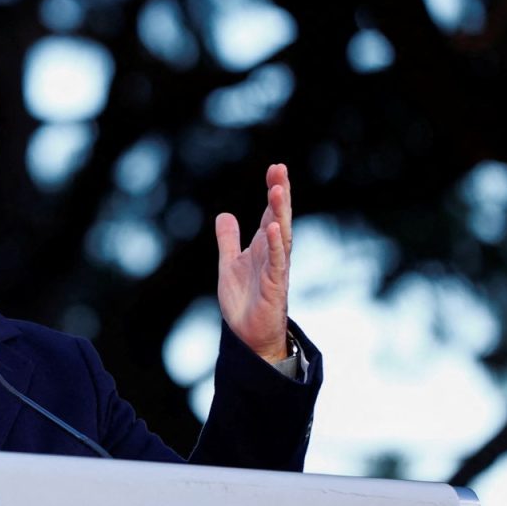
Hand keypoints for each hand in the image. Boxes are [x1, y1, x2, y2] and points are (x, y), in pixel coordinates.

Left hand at [214, 163, 292, 364]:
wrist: (248, 337)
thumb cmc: (244, 301)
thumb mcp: (228, 264)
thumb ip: (228, 240)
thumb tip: (224, 215)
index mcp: (263, 248)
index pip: (270, 214)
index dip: (273, 191)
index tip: (274, 168)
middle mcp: (273, 254)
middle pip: (279, 218)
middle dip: (280, 194)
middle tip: (280, 169)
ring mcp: (276, 269)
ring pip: (282, 236)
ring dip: (280, 213)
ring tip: (277, 190)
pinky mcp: (275, 287)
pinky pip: (277, 262)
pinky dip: (276, 245)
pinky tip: (275, 228)